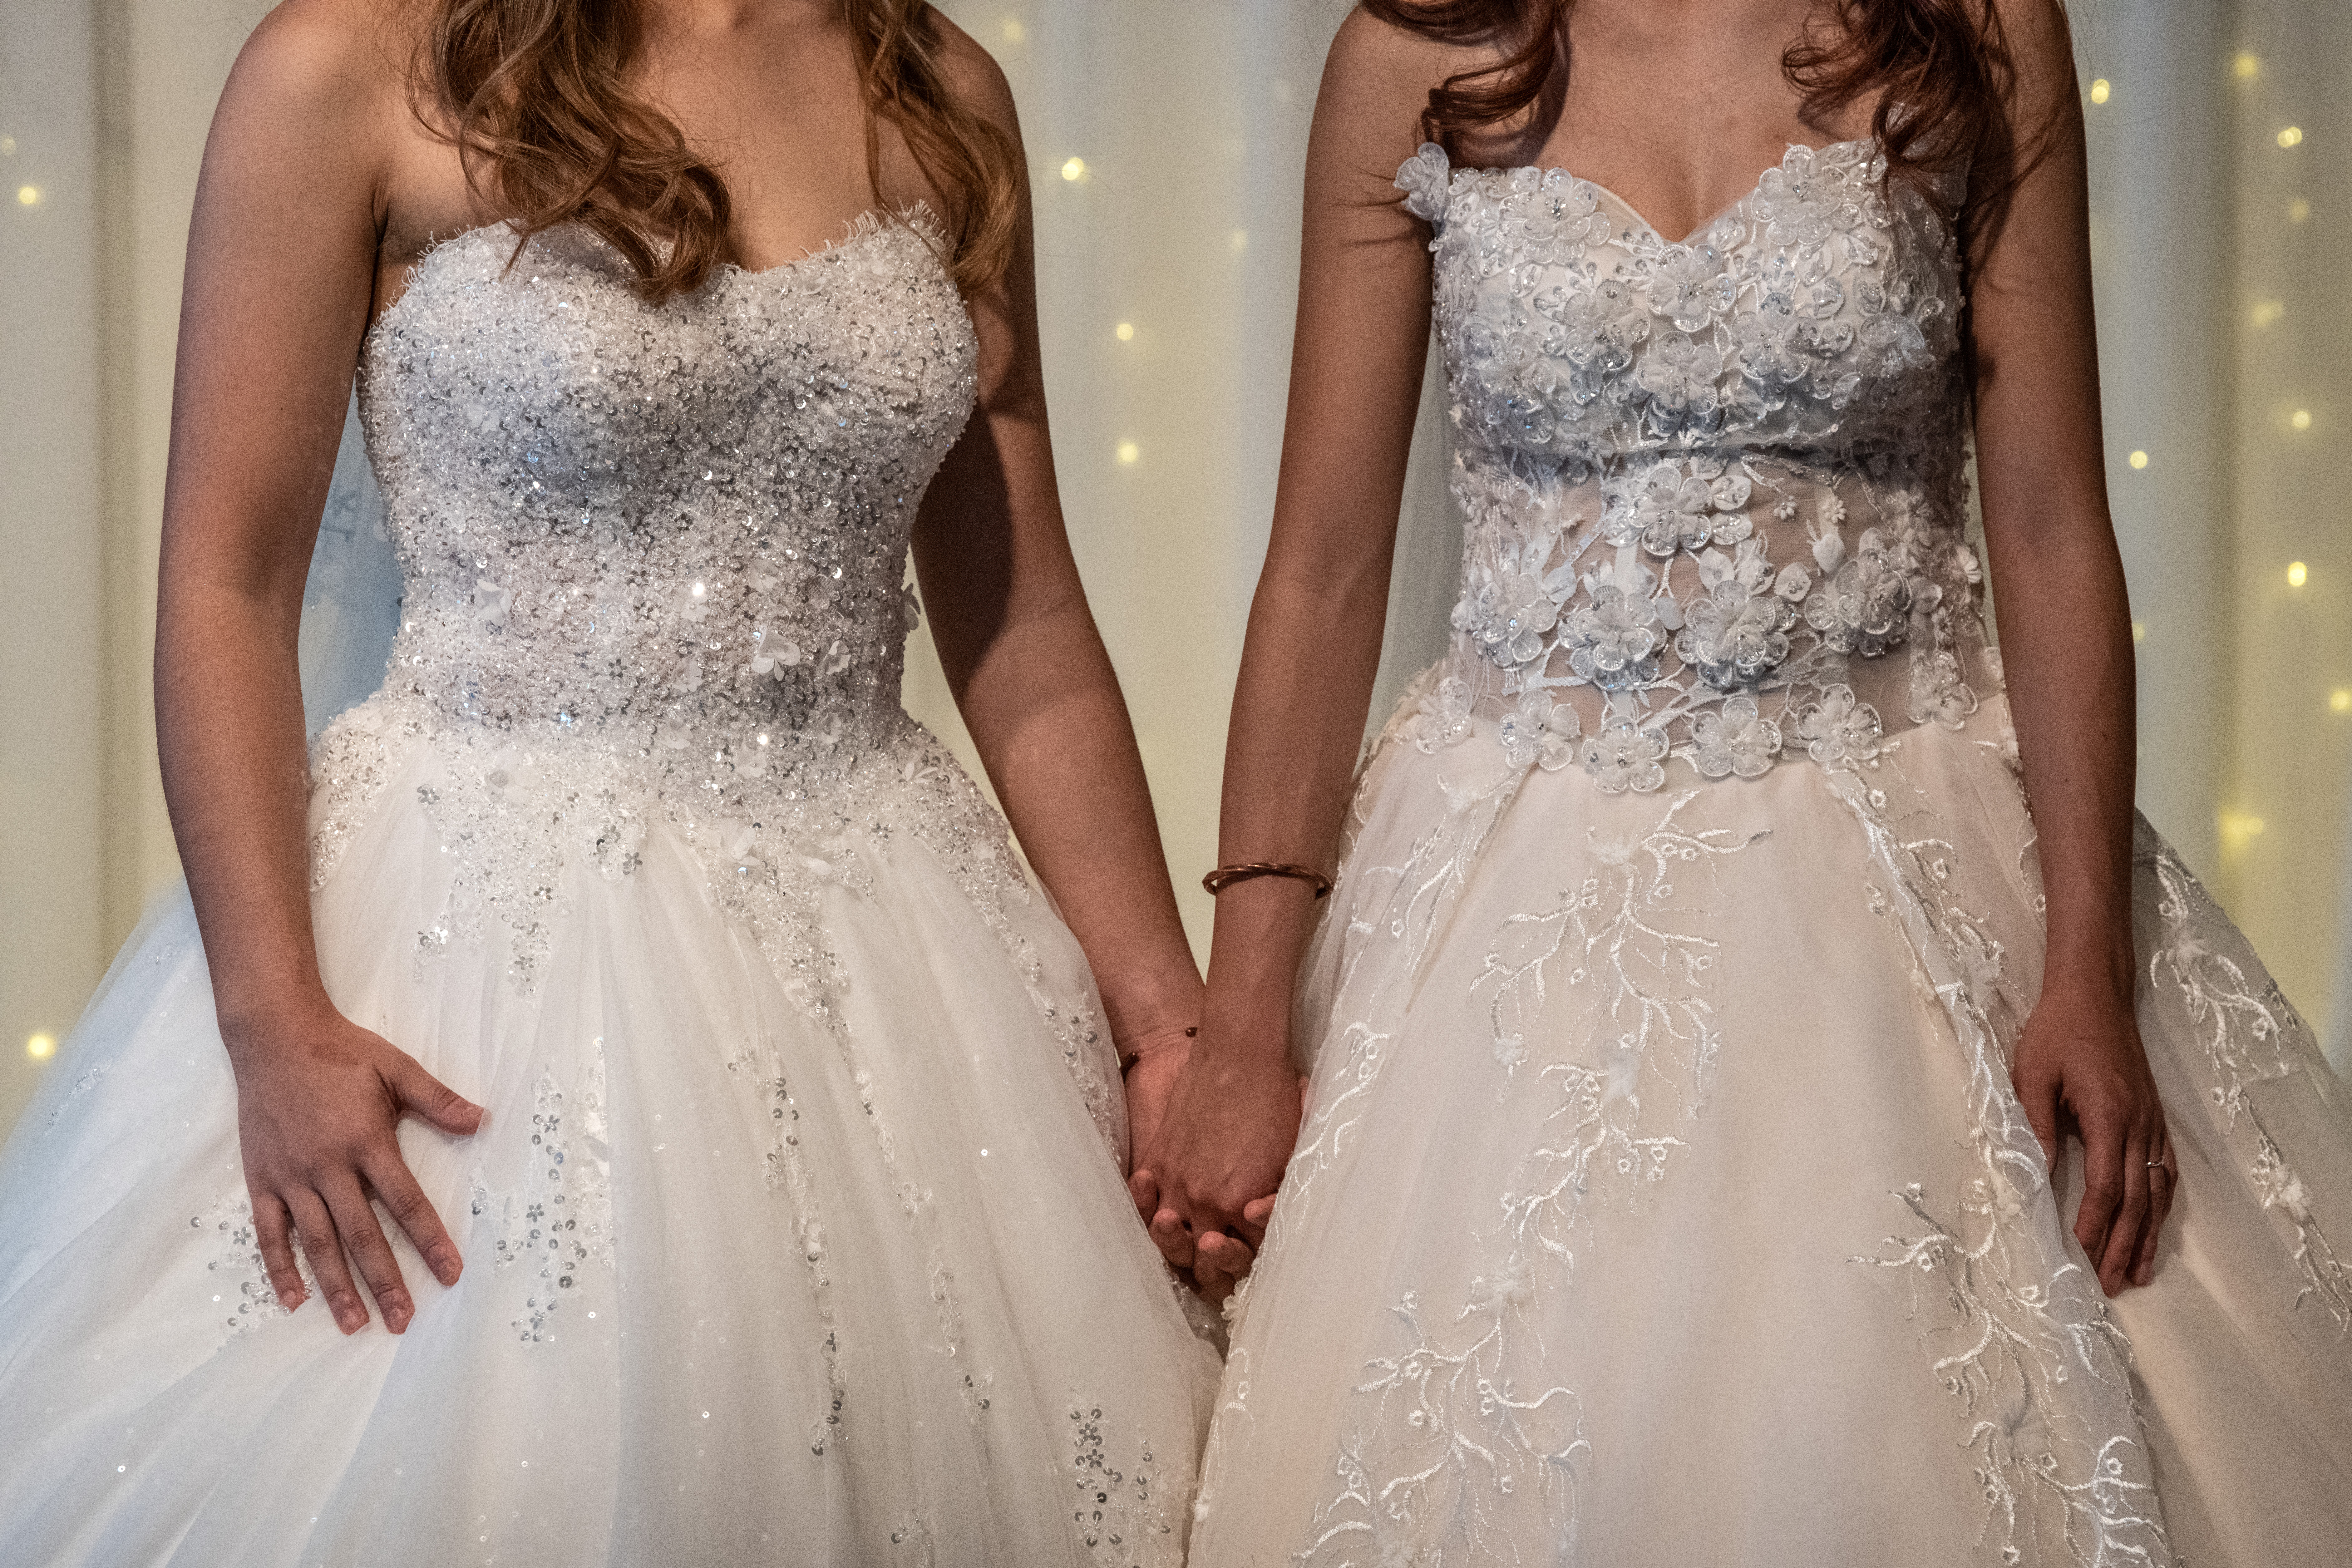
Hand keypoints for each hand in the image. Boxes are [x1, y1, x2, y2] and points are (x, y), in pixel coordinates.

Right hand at [228, 1006, 482, 1333]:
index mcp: (366, 1142)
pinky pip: (269, 1232)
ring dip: (336, 1286)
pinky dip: (279, 1267)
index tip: (450, 1273)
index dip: (430, 1240)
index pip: (406, 1203)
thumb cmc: (341, 1052)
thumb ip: (438, 1099)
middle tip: (402, 1320)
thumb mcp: (396, 1067)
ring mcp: (291, 1177)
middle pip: (361, 1235)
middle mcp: (327, 1167)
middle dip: (384, 1282)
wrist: (274, 1037)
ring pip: (316, 1243)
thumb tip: (482, 1120)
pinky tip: (294, 1299)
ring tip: (355, 1324)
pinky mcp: (261, 1179)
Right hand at [1129, 1014, 1301, 1289]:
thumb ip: (1277, 1197)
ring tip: (1188, 1240)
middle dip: (1212, 1267)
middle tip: (1219, 1257)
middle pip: (1200, 1260)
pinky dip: (1149, 1211)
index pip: (1244, 1254)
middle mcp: (1202, 1202)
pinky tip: (1159, 1211)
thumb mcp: (1290, 1157)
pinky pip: (1143, 1201)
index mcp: (1240, 1206)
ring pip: (1167, 1237)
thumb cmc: (1274, 1101)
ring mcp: (1174, 1182)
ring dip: (1177, 1246)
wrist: (1238, 1053)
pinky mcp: (1156, 1159)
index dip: (1249, 1255)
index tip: (1253, 1248)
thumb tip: (1269, 1221)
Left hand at [2011, 977, 2174, 1294]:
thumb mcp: (2031, 1075)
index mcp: (2109, 1115)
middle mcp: (2139, 1124)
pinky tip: (2154, 1228)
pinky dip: (2162, 1206)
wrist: (2093, 994)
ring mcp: (2152, 1122)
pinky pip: (2165, 1171)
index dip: (2094, 1224)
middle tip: (2109, 1285)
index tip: (2079, 1255)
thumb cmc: (2057, 1031)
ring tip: (2135, 1273)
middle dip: (2122, 1245)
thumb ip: (2035, 1126)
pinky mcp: (2154, 1118)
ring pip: (2158, 1191)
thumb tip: (2034, 1176)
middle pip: (2136, 1199)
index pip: (2106, 1186)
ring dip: (2146, 1234)